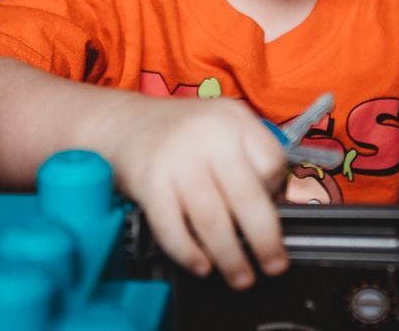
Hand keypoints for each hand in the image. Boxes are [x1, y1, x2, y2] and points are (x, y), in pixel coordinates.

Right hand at [107, 96, 289, 289]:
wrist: (122, 123)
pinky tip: (201, 266)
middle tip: (274, 266)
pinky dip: (189, 253)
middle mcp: (209, 136)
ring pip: (212, 219)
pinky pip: (173, 228)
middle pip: (247, 197)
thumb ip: (249, 158)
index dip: (276, 193)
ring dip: (230, 257)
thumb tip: (275, 208)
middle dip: (265, 241)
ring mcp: (177, 160)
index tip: (274, 212)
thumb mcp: (221, 126)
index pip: (272, 163)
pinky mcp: (149, 183)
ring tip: (241, 277)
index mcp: (234, 120)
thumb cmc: (181, 133)